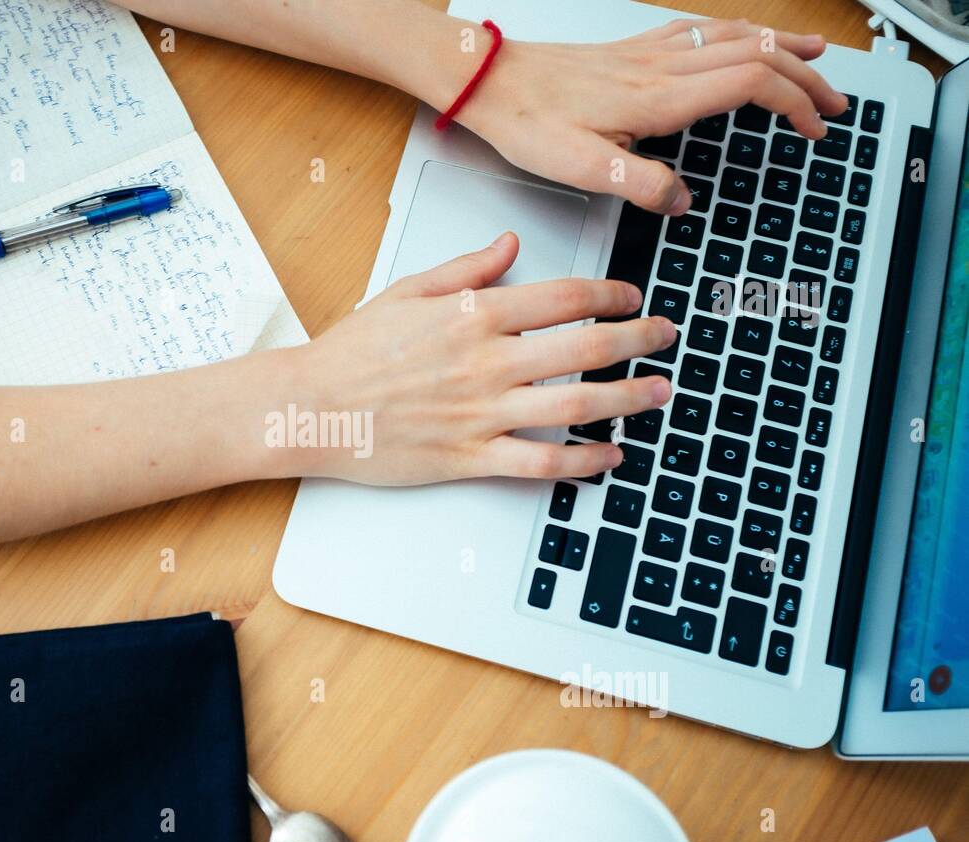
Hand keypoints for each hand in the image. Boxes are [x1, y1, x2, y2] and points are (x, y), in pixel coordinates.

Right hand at [286, 232, 674, 483]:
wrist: (310, 408)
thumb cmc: (352, 353)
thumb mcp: (407, 291)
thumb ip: (466, 269)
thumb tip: (511, 245)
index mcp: (473, 315)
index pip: (564, 297)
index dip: (611, 294)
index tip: (630, 297)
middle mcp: (486, 362)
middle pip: (585, 347)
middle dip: (639, 340)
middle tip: (665, 336)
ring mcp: (481, 413)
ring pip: (574, 404)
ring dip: (627, 398)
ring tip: (659, 392)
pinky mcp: (469, 457)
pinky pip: (539, 462)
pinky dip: (582, 461)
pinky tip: (610, 454)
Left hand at [442, 18, 848, 214]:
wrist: (491, 82)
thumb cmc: (529, 122)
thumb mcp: (582, 169)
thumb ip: (640, 185)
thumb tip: (682, 201)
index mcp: (659, 97)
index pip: (750, 85)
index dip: (792, 104)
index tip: (814, 128)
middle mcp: (661, 67)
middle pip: (756, 54)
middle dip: (804, 77)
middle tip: (833, 102)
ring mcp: (648, 54)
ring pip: (734, 36)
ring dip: (780, 45)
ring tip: (814, 57)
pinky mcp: (631, 50)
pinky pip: (701, 31)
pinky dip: (738, 33)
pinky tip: (740, 38)